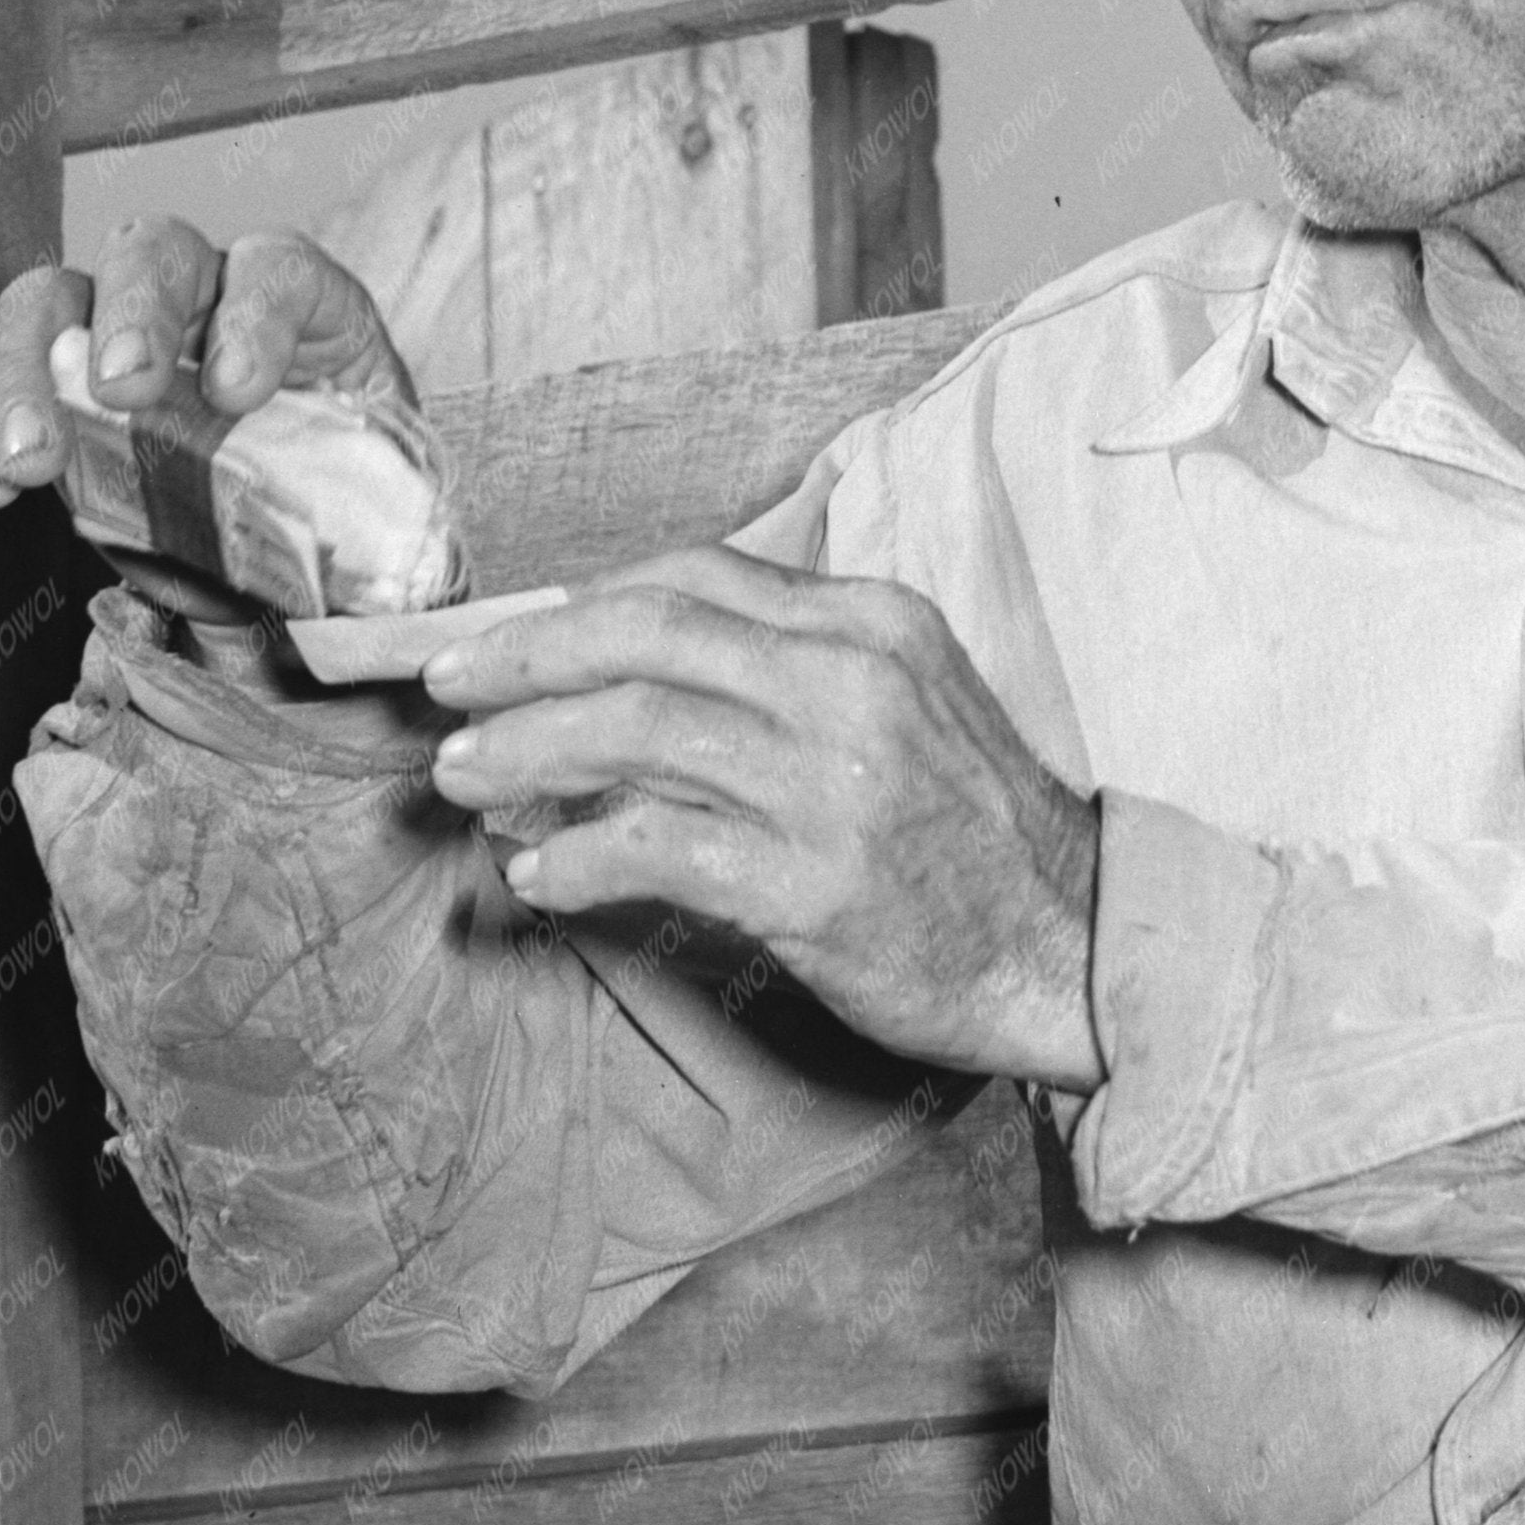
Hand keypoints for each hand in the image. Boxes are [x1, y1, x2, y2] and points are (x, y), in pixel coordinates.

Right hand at [0, 216, 414, 512]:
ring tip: (31, 460)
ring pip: (50, 298)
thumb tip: (359, 577)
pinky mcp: (44, 377)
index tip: (235, 391)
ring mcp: (108, 325)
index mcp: (299, 305)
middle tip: (119, 391)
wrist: (278, 536)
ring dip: (28, 373)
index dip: (254, 316)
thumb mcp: (364, 497)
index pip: (277, 271)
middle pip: (151, 253)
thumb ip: (354, 507)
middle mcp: (199, 293)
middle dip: (129, 316)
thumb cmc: (329, 501)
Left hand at [422, 555, 1106, 1095]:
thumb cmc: (979, 838)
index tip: (516, 639)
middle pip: (646, 635)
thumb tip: (634, 687)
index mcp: (872, 626)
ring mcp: (832, 781)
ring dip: (527, 751)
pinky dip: (579, 856)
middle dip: (526, 658)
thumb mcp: (910, 706)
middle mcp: (850, 683)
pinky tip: (539, 875)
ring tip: (466, 781)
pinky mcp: (812, 881)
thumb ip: (793, 677)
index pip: (696, 578)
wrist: (1075, 946)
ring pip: (635, 731)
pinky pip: (657, 848)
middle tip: (449, 690)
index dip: (583, 605)